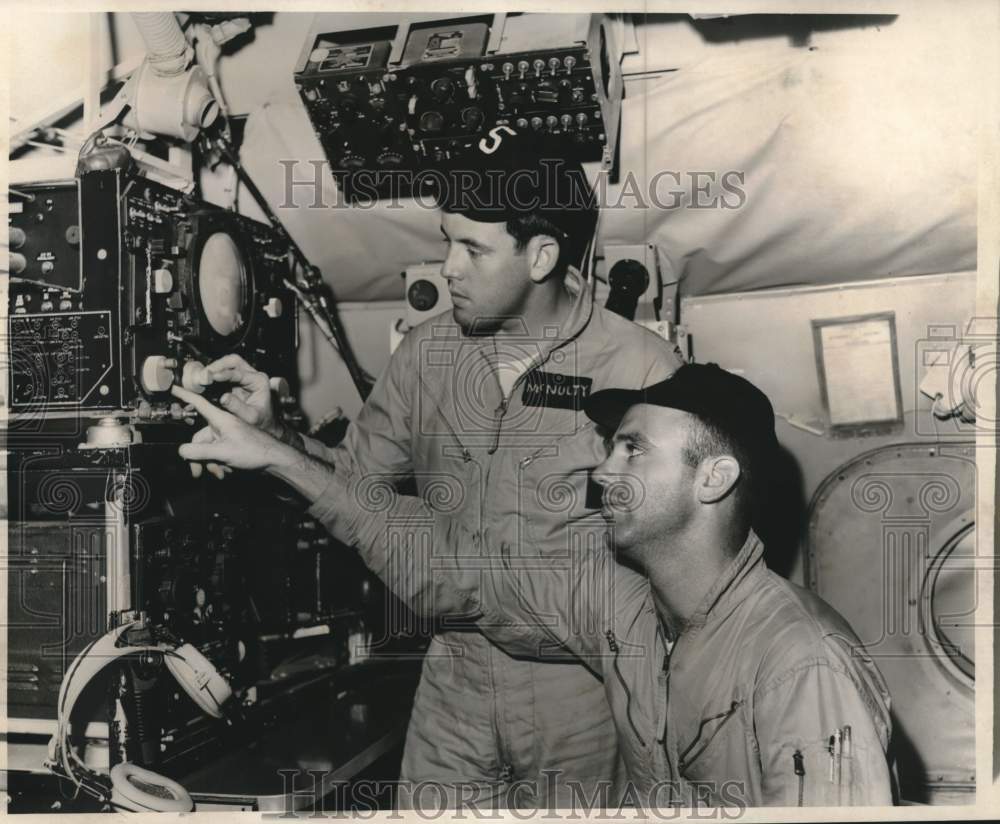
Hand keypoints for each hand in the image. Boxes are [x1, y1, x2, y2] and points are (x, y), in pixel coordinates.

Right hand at [172, 384, 299, 477]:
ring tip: (220, 473)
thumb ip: (201, 451)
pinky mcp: (232, 445)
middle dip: (197, 456)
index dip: (185, 395)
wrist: (275, 460)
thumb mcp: (224, 452)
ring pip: (207, 448)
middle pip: (199, 438)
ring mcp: (227, 435)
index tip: (174, 387)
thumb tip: (182, 450)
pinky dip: (219, 463)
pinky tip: (227, 471)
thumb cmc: (256, 451)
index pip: (199, 404)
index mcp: (221, 419)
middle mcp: (223, 425)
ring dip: (210, 463)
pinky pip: (217, 453)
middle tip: (197, 472)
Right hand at [190, 355, 282, 437]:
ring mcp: (242, 377)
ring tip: (201, 377)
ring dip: (213, 368)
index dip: (224, 374)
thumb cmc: (260, 420)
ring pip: (226, 364)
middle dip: (217, 365)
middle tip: (204, 374)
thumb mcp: (251, 417)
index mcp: (259, 381)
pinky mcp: (233, 381)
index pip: (239, 372)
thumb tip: (224, 397)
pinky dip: (211, 375)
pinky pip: (221, 372)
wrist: (261, 424)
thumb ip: (238, 407)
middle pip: (233, 361)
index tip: (212, 377)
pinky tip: (203, 381)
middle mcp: (252, 375)